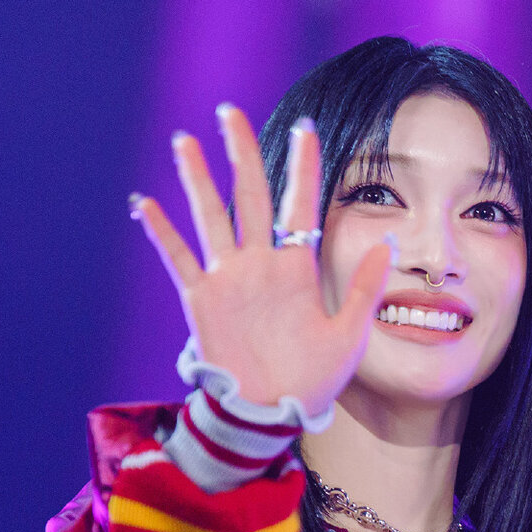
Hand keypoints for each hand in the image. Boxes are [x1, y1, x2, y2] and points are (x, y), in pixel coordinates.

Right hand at [129, 105, 392, 418]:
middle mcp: (260, 265)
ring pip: (211, 217)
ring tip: (184, 141)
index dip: (303, 167)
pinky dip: (161, 232)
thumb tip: (387, 242)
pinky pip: (179, 259)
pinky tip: (144, 204)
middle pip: (250, 196)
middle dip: (241, 154)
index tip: (304, 127)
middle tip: (230, 113)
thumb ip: (364, 288)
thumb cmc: (312, 381)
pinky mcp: (202, 302)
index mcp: (297, 269)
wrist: (270, 417)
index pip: (300, 206)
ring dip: (196, 180)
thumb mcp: (350, 335)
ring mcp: (228, 280)